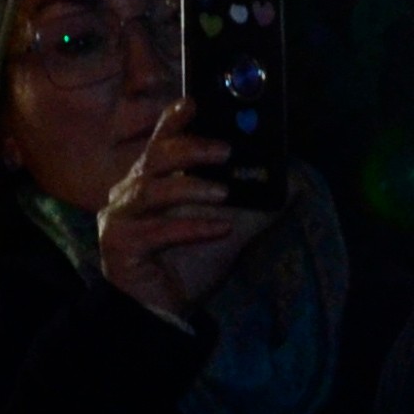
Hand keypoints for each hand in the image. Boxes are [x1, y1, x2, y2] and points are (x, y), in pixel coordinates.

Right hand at [94, 103, 271, 321]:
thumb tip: (294, 182)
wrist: (165, 310)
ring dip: (191, 188)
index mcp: (152, 180)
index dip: (175, 119)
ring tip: (225, 193)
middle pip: (156, 157)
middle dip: (192, 149)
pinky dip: (190, 227)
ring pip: (152, 190)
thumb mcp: (232, 229)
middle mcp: (130, 192)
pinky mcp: (119, 244)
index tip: (195, 102)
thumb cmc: (190, 265)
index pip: (162, 140)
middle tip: (225, 150)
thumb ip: (256, 204)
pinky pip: (156, 231)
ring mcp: (120, 217)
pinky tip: (219, 228)